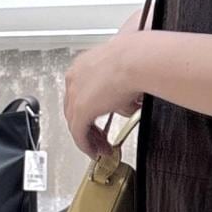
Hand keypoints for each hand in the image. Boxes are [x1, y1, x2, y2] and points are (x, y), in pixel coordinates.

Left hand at [64, 13, 147, 157]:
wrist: (137, 60)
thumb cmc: (137, 59)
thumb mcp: (127, 75)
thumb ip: (122, 90)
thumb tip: (130, 104)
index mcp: (84, 65)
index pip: (81, 93)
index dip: (90, 111)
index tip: (99, 120)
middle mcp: (76, 78)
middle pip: (74, 109)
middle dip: (88, 127)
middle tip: (100, 138)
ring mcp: (75, 93)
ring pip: (75, 123)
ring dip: (88, 138)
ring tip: (101, 148)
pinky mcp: (80, 109)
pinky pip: (78, 134)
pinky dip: (86, 145)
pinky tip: (94, 151)